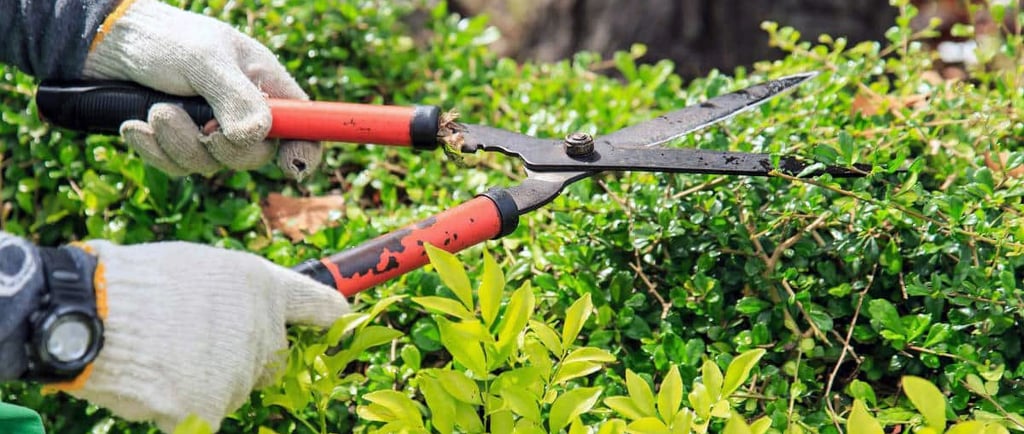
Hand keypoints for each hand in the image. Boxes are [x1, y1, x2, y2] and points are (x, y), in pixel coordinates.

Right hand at [68, 240, 348, 431]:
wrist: (94, 313)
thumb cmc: (138, 281)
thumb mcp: (199, 268)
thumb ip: (232, 296)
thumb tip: (238, 316)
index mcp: (263, 286)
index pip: (316, 304)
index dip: (328, 314)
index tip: (341, 318)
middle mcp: (263, 328)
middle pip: (272, 360)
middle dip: (245, 360)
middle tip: (196, 346)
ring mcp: (239, 371)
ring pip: (234, 390)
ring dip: (207, 384)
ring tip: (163, 357)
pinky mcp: (210, 407)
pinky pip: (202, 419)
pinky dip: (178, 412)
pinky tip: (154, 389)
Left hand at [82, 0, 321, 179]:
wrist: (108, 44)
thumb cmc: (165, 40)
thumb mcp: (205, 61)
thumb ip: (236, 100)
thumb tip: (256, 138)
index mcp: (265, 85)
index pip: (304, 125)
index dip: (306, 150)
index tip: (292, 167)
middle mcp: (245, 111)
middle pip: (254, 155)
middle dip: (219, 147)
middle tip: (195, 124)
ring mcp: (212, 131)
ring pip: (211, 165)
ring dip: (177, 143)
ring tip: (155, 111)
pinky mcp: (180, 144)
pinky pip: (177, 167)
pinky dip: (154, 149)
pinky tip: (137, 126)